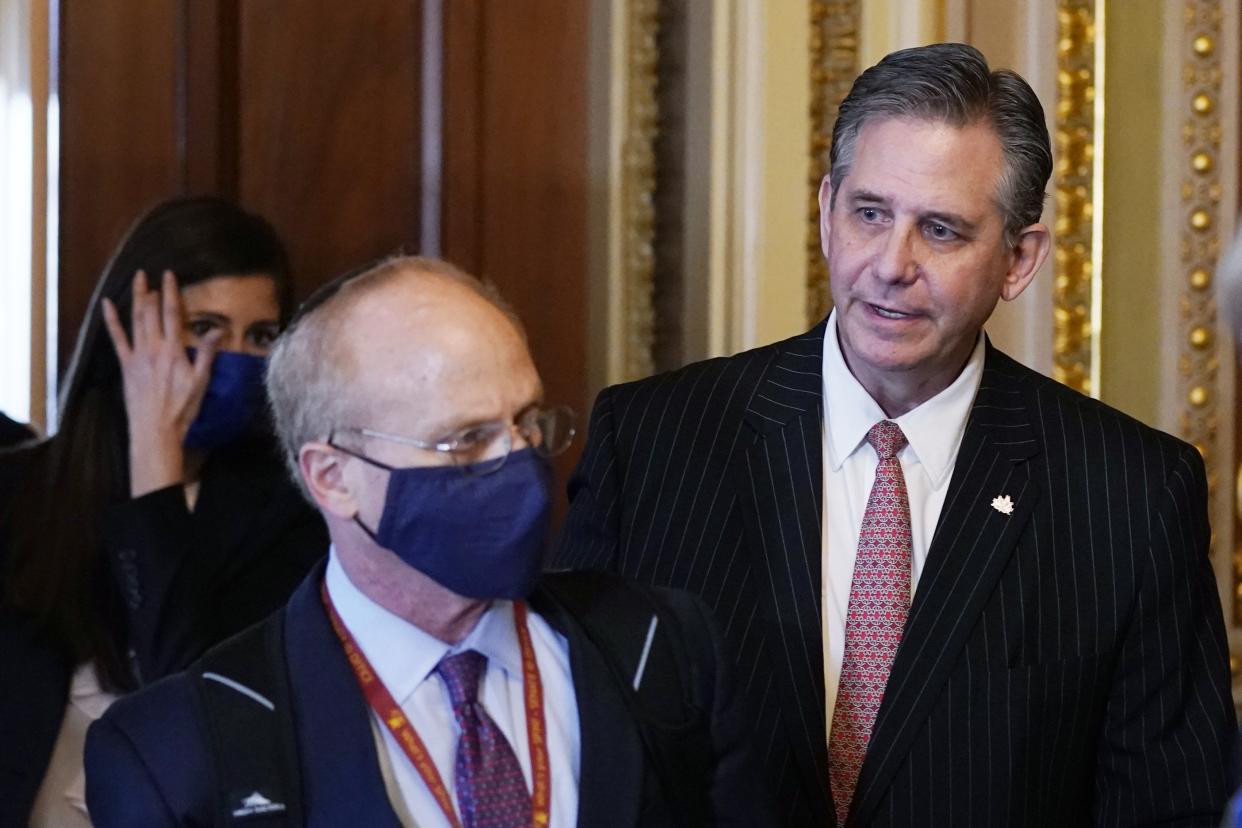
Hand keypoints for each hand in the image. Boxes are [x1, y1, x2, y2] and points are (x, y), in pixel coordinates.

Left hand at [102, 270, 222, 496]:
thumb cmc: (182, 409)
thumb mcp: (201, 382)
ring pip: (136, 320)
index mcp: (173, 351)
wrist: (155, 430)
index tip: (168, 276)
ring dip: (136, 299)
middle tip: (149, 274)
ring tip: (137, 282)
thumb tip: (218, 331)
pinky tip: (107, 305)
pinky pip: (117, 338)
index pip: (172, 315)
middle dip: (150, 291)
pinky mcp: (126, 365)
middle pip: (151, 313)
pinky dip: (111, 320)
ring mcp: (137, 355)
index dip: (170, 293)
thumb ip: (207, 354)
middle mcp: (153, 348)